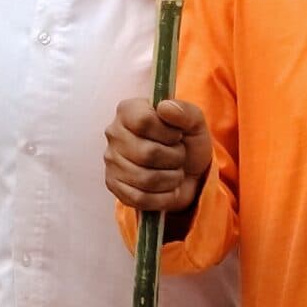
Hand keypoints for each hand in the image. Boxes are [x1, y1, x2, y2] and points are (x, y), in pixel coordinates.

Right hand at [106, 98, 211, 212]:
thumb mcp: (195, 123)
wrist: (190, 173)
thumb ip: (185, 111)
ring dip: (171, 178)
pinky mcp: (114, 186)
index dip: (168, 133)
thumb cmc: (188, 143)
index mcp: (128, 111)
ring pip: (145, 179)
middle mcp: (114, 133)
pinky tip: (166, 188)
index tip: (177, 135)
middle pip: (147, 153)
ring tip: (173, 171)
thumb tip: (165, 107)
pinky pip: (140, 198)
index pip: (144, 121)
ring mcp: (111, 161)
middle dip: (174, 158)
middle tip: (178, 155)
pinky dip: (163, 197)